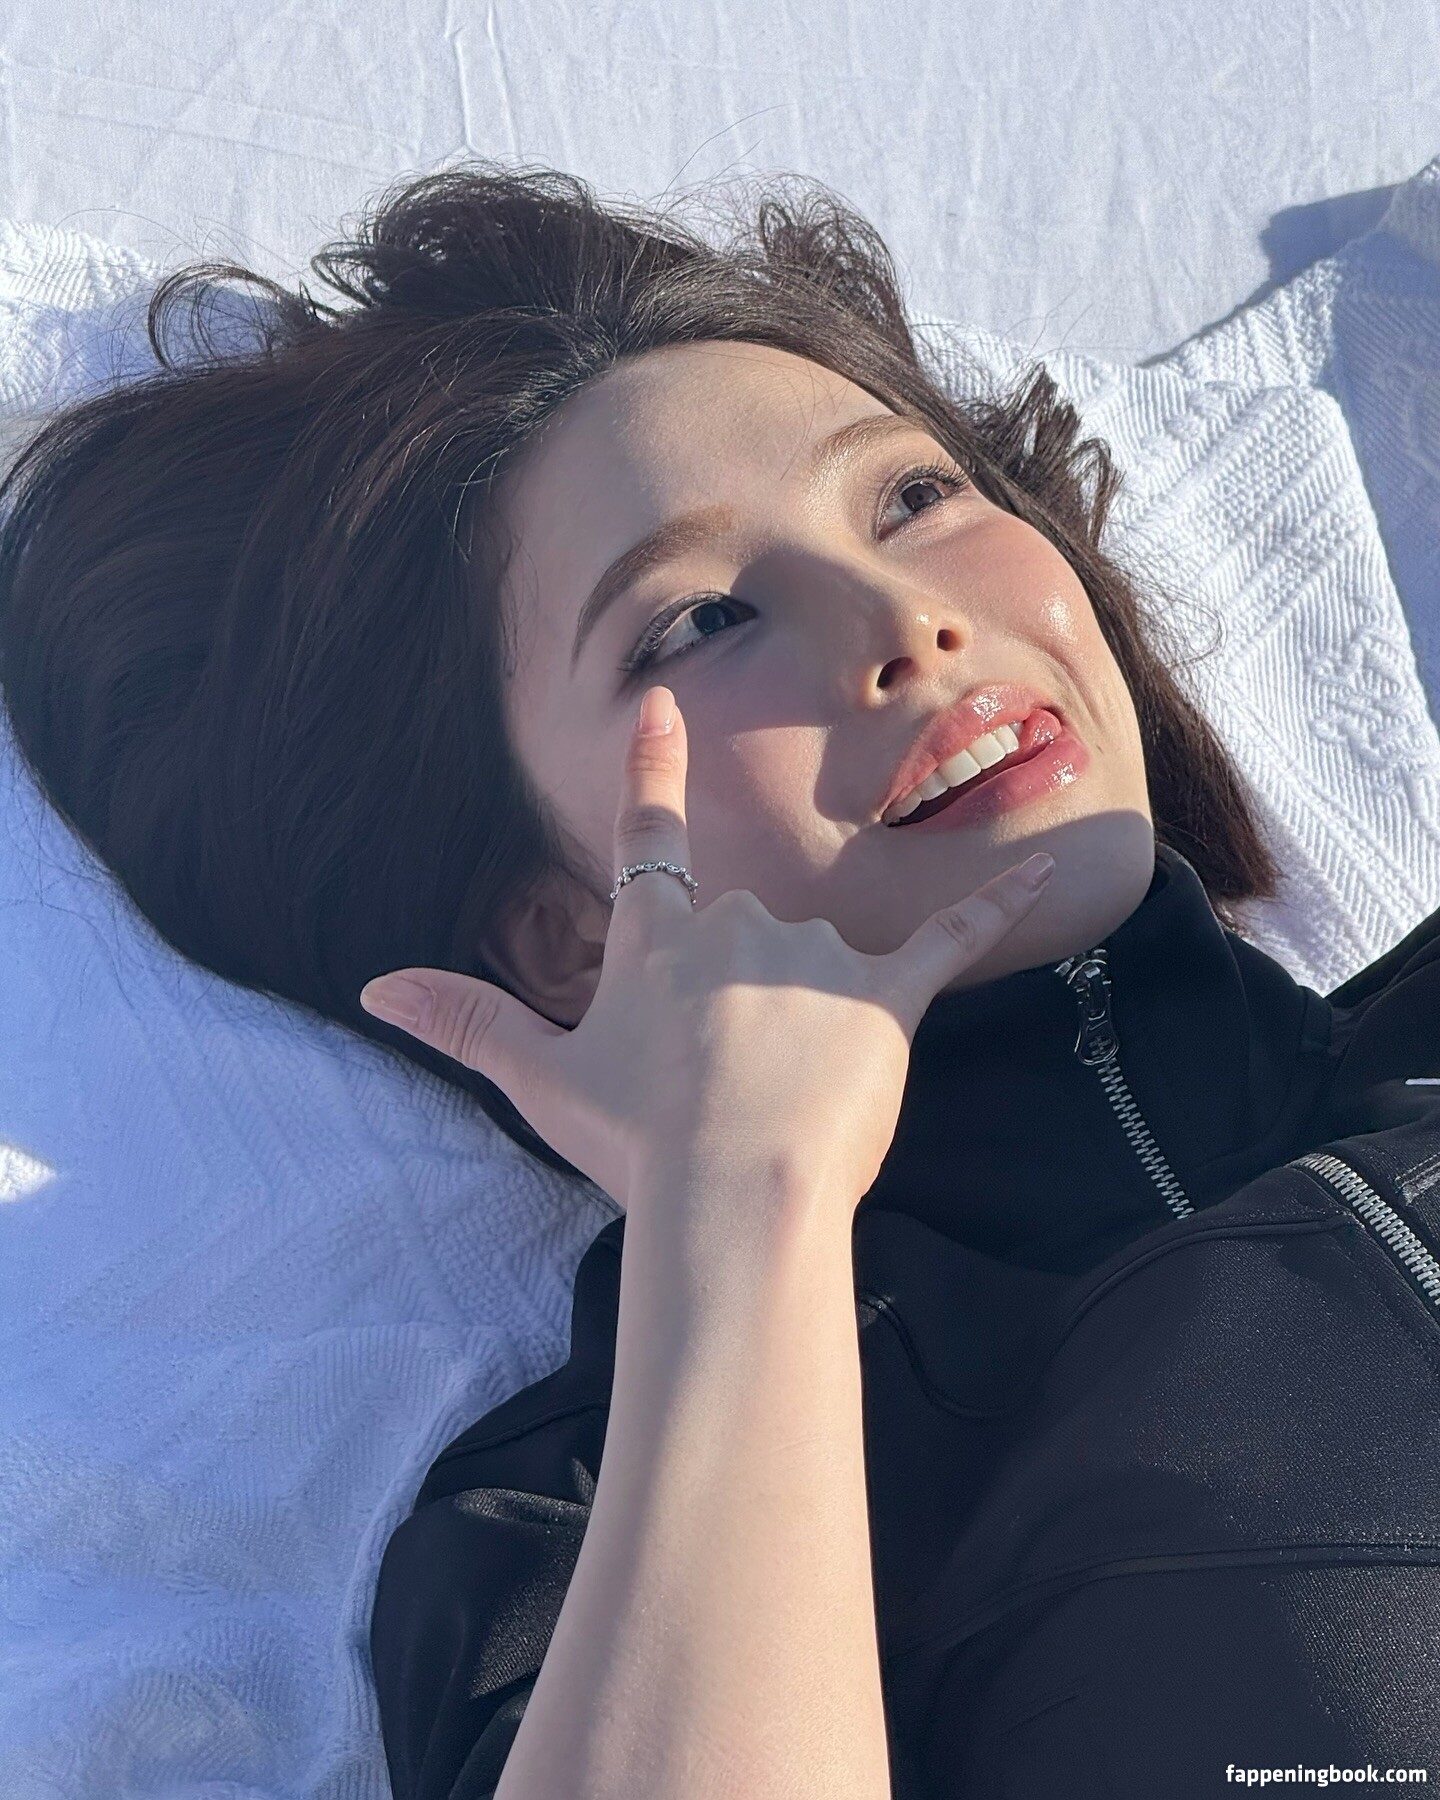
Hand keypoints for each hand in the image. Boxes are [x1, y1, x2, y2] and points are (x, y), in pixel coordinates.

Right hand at [359, 684, 1054, 1218]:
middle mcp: (738, 920)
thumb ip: (465, 1021)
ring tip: (791, 1103)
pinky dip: (997, 906)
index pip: (648, 835)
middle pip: (742, 925)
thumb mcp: (541, 1079)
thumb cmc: (636, 1138)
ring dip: (811, 1010)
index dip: (652, 766)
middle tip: (721, 1093)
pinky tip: (1051, 879)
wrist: (734, 1189)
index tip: (661, 702)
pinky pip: (951, 937)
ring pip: (821, 952)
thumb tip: (375, 985)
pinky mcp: (889, 994)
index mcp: (659, 936)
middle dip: (738, 993)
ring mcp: (816, 952)